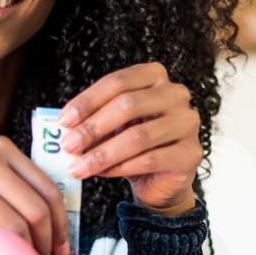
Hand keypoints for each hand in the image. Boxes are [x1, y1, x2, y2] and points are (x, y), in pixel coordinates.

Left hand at [57, 61, 201, 214]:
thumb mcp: (112, 125)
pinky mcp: (191, 153)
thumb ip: (94, 120)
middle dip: (93, 127)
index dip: (88, 101)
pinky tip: (102, 173)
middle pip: (128, 105)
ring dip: (103, 153)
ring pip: (138, 136)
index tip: (64, 121)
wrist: (160, 178)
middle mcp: (176, 94)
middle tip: (68, 146)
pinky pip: (151, 160)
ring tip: (79, 166)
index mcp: (155, 76)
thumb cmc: (134, 144)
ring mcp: (187, 123)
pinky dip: (122, 167)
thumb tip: (66, 129)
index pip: (118, 81)